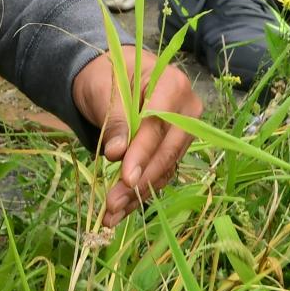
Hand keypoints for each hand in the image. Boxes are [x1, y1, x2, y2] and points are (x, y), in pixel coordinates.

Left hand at [71, 48, 200, 224]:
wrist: (109, 78)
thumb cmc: (107, 76)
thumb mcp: (103, 90)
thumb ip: (114, 119)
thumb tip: (117, 153)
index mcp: (172, 84)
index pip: (158, 124)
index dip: (143, 152)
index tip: (126, 177)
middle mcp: (186, 111)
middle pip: (167, 151)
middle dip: (140, 180)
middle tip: (113, 203)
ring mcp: (182, 133)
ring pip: (164, 168)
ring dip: (137, 194)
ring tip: (111, 214)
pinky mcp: (172, 150)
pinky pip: (159, 175)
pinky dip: (139, 193)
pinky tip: (120, 210)